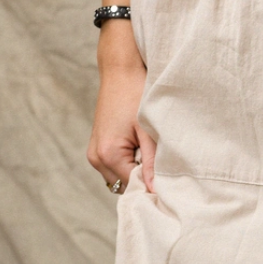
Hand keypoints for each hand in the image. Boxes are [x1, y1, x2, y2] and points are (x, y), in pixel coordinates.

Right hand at [87, 22, 155, 193]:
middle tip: (161, 167)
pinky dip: (129, 165)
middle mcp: (96, 158)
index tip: (168, 184)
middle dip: (143, 182)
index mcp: (108, 154)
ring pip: (120, 179)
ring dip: (136, 173)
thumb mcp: (149, 131)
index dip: (152, 188)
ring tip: (149, 153)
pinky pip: (115, 168)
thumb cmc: (136, 95)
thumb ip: (152, 164)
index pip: (134, 187)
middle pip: (125, 187)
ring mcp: (94, 154)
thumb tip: (155, 192)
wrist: (120, 71)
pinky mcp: (97, 148)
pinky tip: (140, 149)